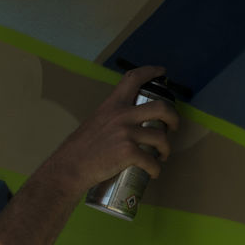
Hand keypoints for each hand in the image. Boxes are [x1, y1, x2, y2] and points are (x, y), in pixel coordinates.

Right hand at [41, 65, 178, 193]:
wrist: (70, 167)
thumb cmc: (79, 149)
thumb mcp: (95, 122)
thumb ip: (112, 119)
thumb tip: (127, 124)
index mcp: (112, 105)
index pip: (134, 79)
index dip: (150, 72)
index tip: (161, 72)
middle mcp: (122, 115)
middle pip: (161, 108)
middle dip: (174, 118)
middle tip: (173, 126)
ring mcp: (126, 133)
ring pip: (161, 137)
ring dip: (166, 148)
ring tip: (161, 155)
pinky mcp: (129, 152)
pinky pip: (152, 161)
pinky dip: (156, 169)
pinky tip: (154, 172)